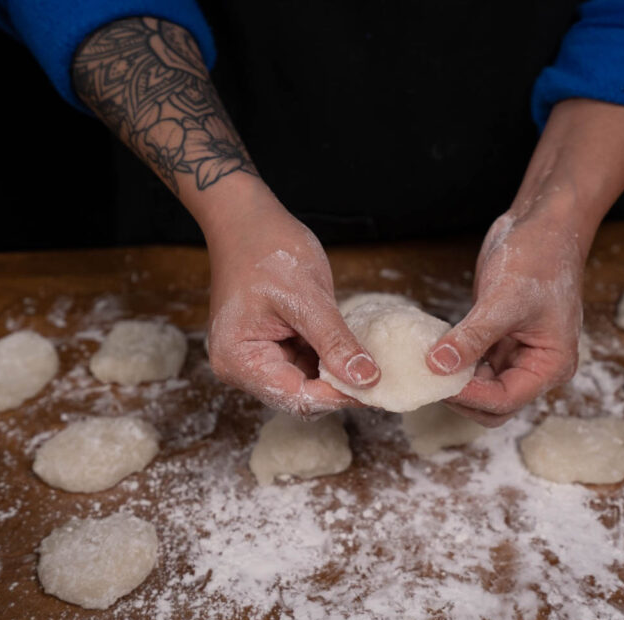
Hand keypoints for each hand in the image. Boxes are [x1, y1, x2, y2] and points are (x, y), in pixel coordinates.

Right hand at [204, 188, 379, 417]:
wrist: (246, 218)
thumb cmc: (267, 248)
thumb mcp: (307, 295)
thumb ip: (335, 341)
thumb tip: (367, 379)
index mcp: (240, 360)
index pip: (297, 397)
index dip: (339, 396)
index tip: (380, 389)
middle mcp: (242, 368)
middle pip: (300, 397)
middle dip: (339, 389)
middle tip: (383, 379)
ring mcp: (256, 359)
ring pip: (306, 385)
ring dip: (337, 376)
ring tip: (372, 364)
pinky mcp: (271, 348)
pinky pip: (305, 365)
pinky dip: (330, 360)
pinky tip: (353, 351)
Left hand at [428, 194, 586, 425]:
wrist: (543, 225)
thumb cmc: (539, 257)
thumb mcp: (503, 299)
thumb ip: (472, 336)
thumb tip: (438, 365)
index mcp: (551, 364)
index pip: (506, 399)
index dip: (471, 396)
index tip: (438, 381)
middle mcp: (536, 366)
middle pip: (494, 405)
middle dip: (462, 397)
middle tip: (427, 379)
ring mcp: (517, 354)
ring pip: (481, 389)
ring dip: (455, 383)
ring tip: (425, 368)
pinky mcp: (499, 340)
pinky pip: (474, 365)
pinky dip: (454, 363)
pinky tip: (433, 353)